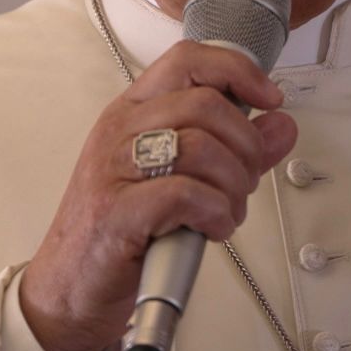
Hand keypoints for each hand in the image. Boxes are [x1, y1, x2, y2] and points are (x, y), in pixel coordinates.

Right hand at [19, 40, 298, 350]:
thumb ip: (236, 150)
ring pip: (201, 147)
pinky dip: (216, 212)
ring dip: (234, 184)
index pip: (189, 60)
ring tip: (227, 210)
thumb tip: (281, 126)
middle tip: (245, 181)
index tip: (270, 99)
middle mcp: (120, 131)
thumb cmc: (123, 231)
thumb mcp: (182, 178)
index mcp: (134, 112)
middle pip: (207, 104)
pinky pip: (185, 194)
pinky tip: (214, 227)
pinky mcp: (116, 212)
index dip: (238, 70)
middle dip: (246, 146)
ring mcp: (113, 169)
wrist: (69, 290)